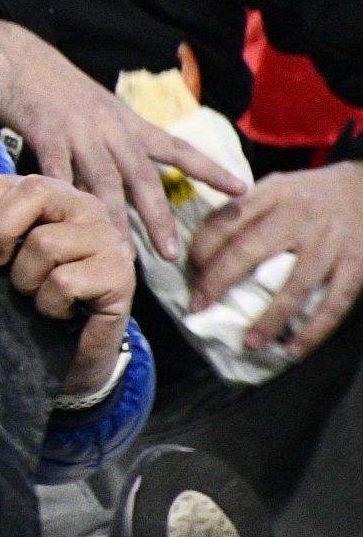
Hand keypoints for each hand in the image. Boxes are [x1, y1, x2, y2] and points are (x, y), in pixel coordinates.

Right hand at [0, 18, 247, 253]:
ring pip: (104, 181)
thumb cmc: (53, 85)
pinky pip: (56, 172)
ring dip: (115, 219)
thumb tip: (126, 181)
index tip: (241, 189)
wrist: (17, 53)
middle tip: (170, 254)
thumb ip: (112, 142)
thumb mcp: (96, 109)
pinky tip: (65, 222)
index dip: (210, 169)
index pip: (178, 147)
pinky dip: (63, 198)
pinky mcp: (45, 132)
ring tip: (121, 253)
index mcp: (127, 122)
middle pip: (143, 177)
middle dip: (159, 217)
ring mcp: (79, 131)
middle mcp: (111, 128)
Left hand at [0, 173, 137, 397]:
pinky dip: (50, 304)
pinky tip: (62, 311)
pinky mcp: (121, 275)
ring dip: (27, 280)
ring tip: (39, 294)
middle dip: (2, 231)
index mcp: (56, 197)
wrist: (73, 349)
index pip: (8, 181)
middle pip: (34, 191)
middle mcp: (87, 208)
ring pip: (45, 242)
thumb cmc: (36, 294)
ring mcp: (109, 239)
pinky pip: (64, 282)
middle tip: (0, 265)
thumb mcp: (7, 256)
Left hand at [191, 161, 362, 358]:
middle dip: (218, 282)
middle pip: (249, 251)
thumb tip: (203, 247)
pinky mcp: (357, 264)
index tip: (189, 272)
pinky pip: (334, 302)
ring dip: (270, 319)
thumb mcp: (276, 187)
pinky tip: (295, 349)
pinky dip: (315, 330)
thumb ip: (245, 210)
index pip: (226, 221)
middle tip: (198, 307)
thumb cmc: (311, 194)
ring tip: (250, 343)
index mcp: (273, 193)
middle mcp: (298, 216)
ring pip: (294, 286)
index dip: (202, 248)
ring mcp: (329, 242)